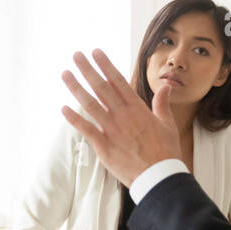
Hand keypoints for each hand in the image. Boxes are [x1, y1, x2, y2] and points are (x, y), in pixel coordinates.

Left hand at [60, 48, 179, 187]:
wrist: (159, 177)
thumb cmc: (165, 152)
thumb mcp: (167, 124)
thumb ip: (162, 103)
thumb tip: (165, 86)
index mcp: (137, 108)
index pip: (118, 81)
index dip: (106, 65)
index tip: (96, 52)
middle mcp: (122, 115)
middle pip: (101, 88)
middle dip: (87, 70)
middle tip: (76, 55)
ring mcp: (111, 130)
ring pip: (90, 104)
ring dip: (76, 88)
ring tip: (65, 74)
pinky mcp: (103, 146)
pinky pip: (86, 129)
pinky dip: (74, 119)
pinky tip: (63, 108)